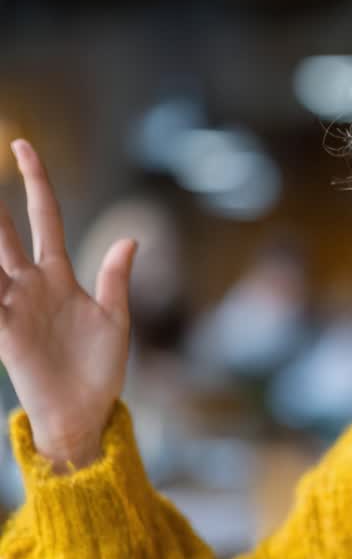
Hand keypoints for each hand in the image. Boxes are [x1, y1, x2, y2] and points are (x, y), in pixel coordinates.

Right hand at [0, 140, 137, 468]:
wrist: (86, 412)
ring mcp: (15, 307)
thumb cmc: (101, 368)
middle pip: (7, 231)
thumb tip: (131, 238)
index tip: (24, 146)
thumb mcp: (116, 318)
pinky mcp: (6, 333)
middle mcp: (32, 285)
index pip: (46, 217)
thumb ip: (116, 277)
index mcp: (61, 276)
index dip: (36, 182)